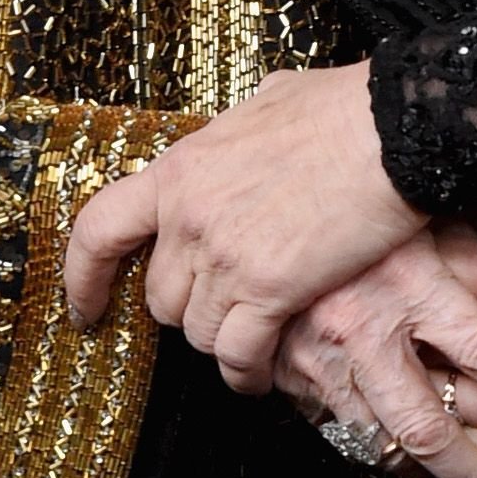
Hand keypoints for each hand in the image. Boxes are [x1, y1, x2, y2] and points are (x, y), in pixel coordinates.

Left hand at [64, 62, 424, 388]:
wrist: (392, 129)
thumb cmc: (344, 110)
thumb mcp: (269, 102)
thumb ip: (239, 132)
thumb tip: (247, 127)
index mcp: (181, 170)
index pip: (99, 230)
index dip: (84, 276)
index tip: (85, 304)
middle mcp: (189, 217)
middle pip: (159, 296)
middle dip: (188, 309)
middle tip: (221, 309)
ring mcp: (224, 256)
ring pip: (196, 331)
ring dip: (222, 340)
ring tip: (250, 342)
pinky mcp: (268, 290)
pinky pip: (237, 354)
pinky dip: (245, 373)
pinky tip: (259, 376)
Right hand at [274, 222, 476, 477]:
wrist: (265, 218)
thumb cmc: (359, 208)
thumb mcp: (438, 214)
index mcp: (408, 278)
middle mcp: (365, 328)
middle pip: (433, 428)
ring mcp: (325, 361)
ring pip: (391, 447)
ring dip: (445, 477)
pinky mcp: (296, 379)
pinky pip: (353, 439)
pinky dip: (396, 461)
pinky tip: (429, 470)